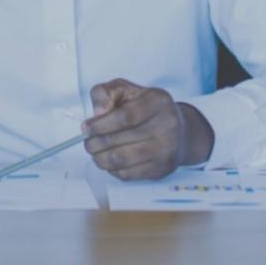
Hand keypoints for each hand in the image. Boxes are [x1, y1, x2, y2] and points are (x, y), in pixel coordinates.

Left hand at [82, 78, 213, 180]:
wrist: (178, 131)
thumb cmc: (146, 108)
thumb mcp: (126, 90)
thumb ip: (106, 93)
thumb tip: (98, 112)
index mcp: (158, 101)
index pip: (125, 116)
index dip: (101, 124)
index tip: (87, 128)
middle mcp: (167, 125)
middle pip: (120, 140)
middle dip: (96, 143)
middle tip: (88, 143)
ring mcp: (166, 149)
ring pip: (121, 160)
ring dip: (100, 159)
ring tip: (95, 153)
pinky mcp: (161, 168)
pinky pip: (129, 174)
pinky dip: (113, 170)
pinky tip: (110, 161)